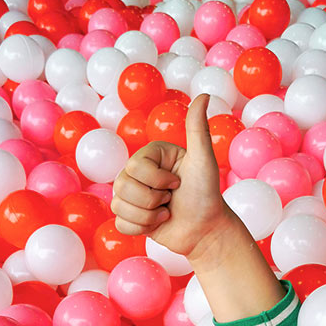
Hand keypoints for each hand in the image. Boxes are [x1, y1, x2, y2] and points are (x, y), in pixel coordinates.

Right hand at [111, 93, 235, 259]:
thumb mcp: (203, 160)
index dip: (158, 181)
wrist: (206, 230)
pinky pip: (120, 224)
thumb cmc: (206, 195)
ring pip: (118, 206)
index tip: (178, 183)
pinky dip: (141, 228)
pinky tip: (157, 224)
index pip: (135, 167)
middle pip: (122, 186)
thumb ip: (197, 129)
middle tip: (171, 199)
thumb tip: (204, 95)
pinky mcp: (129, 216)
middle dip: (152, 200)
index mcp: (150, 155)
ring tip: (165, 212)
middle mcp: (137, 172)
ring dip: (147, 216)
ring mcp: (131, 194)